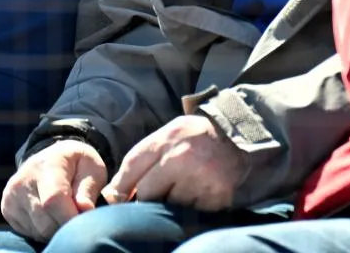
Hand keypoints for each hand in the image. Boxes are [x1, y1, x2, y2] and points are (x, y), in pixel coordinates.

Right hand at [1, 139, 105, 241]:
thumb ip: (88, 189)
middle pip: (46, 222)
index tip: (85, 224)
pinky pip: (29, 232)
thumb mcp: (91, 168)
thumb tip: (84, 209)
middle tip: (76, 216)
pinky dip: (43, 230)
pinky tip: (48, 216)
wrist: (51, 157)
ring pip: (38, 231)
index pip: (54, 200)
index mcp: (48, 165)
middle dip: (65, 226)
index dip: (70, 219)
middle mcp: (24, 179)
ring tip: (62, 214)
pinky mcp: (7, 208)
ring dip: (55, 230)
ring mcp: (12, 195)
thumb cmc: (76, 165)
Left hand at [102, 114, 245, 210]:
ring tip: (187, 184)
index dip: (121, 188)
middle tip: (161, 189)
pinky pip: (191, 212)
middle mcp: (181, 159)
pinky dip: (192, 206)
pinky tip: (200, 190)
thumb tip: (112, 194)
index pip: (131, 169)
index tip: (119, 197)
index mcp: (166, 140)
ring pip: (170, 206)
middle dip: (149, 196)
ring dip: (173, 201)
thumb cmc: (194, 137)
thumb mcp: (166, 136)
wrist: (237, 136)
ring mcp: (199, 180)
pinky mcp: (215, 198)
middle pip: (147, 194)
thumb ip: (140, 161)